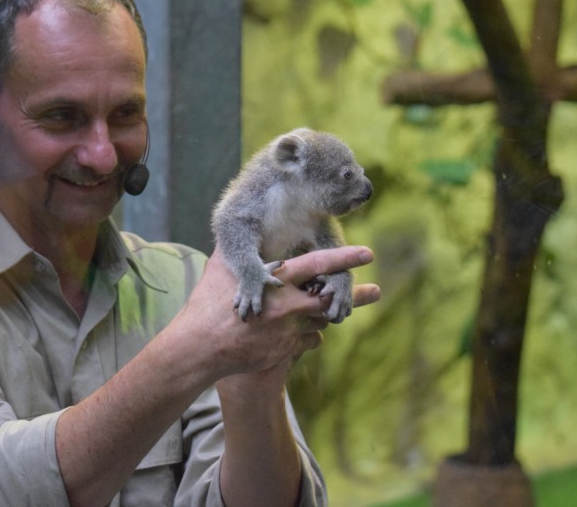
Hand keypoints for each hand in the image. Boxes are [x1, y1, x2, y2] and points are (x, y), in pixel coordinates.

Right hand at [173, 245, 380, 383]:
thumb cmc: (208, 302)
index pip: (317, 264)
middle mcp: (288, 305)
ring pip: (321, 321)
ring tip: (330, 311)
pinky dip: (308, 336)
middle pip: (330, 299)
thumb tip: (239, 224)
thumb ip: (239, 248)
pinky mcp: (285, 351)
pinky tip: (298, 332)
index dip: (344, 258)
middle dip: (353, 296)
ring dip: (323, 315)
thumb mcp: (221, 267)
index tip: (367, 253)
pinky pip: (310, 342)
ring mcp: (289, 331)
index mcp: (276, 281)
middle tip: (375, 291)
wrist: (201, 347)